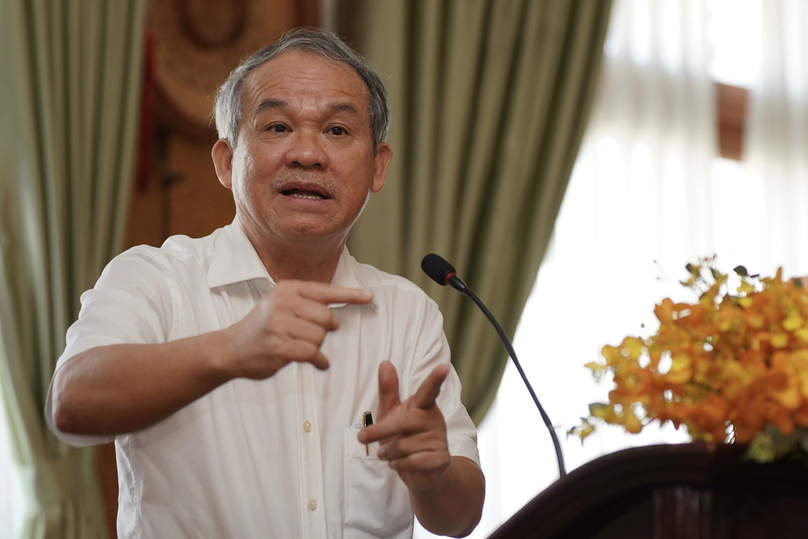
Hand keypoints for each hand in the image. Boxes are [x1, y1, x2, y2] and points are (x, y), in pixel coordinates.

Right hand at [223, 280, 372, 378]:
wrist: (229, 349)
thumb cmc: (261, 328)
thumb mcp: (281, 306)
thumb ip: (308, 307)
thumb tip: (336, 320)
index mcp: (287, 289)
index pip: (326, 291)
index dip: (350, 295)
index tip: (370, 297)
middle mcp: (284, 303)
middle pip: (326, 318)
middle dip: (321, 331)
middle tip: (304, 336)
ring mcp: (280, 325)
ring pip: (320, 338)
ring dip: (315, 347)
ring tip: (297, 347)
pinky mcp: (280, 347)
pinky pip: (313, 354)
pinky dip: (318, 362)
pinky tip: (315, 364)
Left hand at [358, 361, 450, 492]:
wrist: (422, 472)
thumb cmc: (404, 436)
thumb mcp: (392, 413)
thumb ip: (388, 390)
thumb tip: (384, 363)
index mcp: (424, 405)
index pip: (429, 390)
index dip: (435, 379)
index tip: (443, 367)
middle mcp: (435, 419)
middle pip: (403, 422)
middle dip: (380, 431)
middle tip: (363, 438)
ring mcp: (440, 439)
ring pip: (403, 446)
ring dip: (388, 453)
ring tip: (390, 454)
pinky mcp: (440, 459)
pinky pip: (411, 462)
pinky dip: (398, 465)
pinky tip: (400, 464)